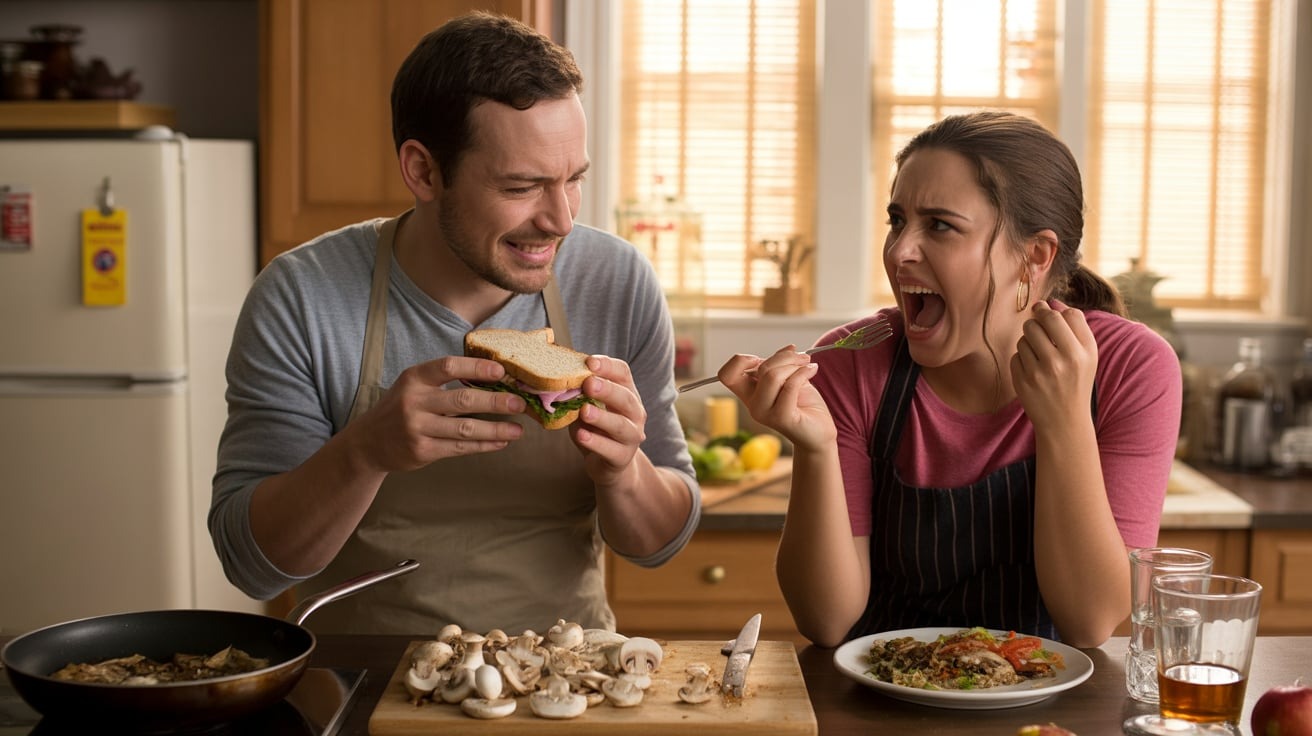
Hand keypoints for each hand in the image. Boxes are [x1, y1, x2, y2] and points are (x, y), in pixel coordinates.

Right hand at [349, 355, 525, 472]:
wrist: (368, 442)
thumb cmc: (400, 408)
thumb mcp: (413, 386)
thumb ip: (443, 381)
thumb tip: (492, 378)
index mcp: (414, 378)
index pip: (448, 367)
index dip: (476, 368)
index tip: (501, 371)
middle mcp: (414, 402)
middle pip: (462, 400)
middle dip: (495, 402)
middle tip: (519, 403)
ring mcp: (417, 428)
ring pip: (465, 428)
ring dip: (495, 429)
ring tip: (518, 429)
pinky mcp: (422, 451)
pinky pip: (459, 447)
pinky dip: (483, 445)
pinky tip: (499, 442)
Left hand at [568, 354, 649, 485]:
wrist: (608, 464)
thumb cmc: (596, 429)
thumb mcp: (587, 406)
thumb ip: (578, 394)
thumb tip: (553, 378)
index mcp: (627, 393)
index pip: (623, 373)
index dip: (607, 366)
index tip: (589, 362)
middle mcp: (635, 413)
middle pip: (625, 397)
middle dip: (607, 389)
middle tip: (589, 384)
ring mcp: (632, 436)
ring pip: (620, 425)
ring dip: (602, 417)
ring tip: (584, 411)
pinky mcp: (622, 457)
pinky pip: (611, 449)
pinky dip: (596, 442)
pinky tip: (582, 436)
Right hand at [718, 347, 834, 451]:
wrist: (820, 431)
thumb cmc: (804, 405)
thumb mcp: (789, 378)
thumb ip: (781, 364)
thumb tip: (789, 348)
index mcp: (749, 394)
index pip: (726, 375)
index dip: (740, 361)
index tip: (762, 359)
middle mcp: (753, 405)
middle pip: (759, 369)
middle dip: (784, 357)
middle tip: (802, 358)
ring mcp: (765, 413)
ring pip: (773, 376)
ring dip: (795, 365)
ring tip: (808, 366)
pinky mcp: (782, 418)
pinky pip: (790, 386)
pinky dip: (804, 372)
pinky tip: (813, 370)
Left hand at [1010, 300, 1097, 431]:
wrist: (1064, 421)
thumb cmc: (1076, 381)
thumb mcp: (1086, 356)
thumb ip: (1074, 327)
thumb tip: (1051, 302)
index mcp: (1084, 352)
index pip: (1065, 315)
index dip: (1051, 310)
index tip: (1044, 312)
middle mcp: (1064, 361)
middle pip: (1040, 321)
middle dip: (1035, 322)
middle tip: (1037, 328)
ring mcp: (1041, 372)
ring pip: (1024, 337)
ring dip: (1028, 341)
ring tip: (1039, 355)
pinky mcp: (1023, 381)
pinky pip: (1015, 355)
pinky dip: (1021, 359)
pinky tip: (1033, 371)